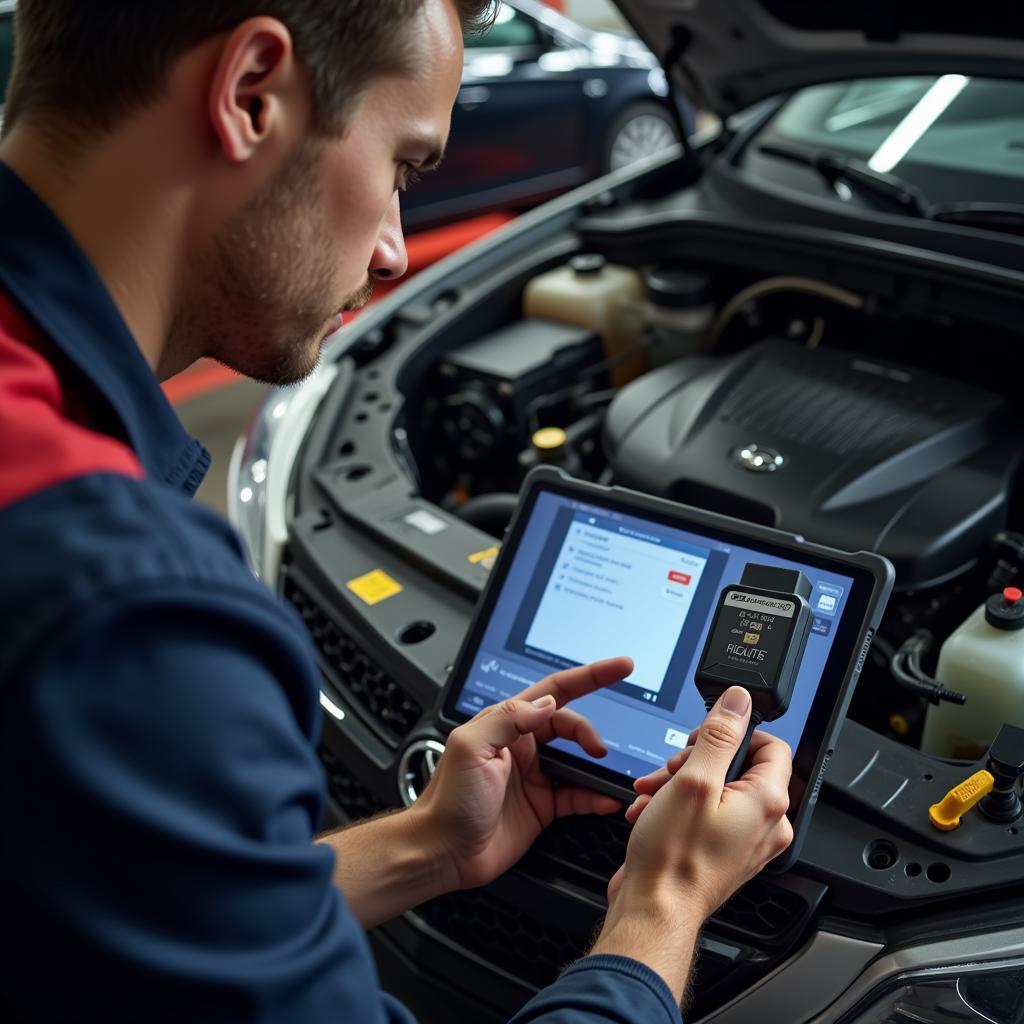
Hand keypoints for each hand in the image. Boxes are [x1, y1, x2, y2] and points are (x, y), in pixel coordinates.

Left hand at [413, 657, 632, 891]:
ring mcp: (535, 776)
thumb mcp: (471, 747)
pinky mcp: (543, 806)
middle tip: (599, 750)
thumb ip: (508, 718)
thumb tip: (547, 704)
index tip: (620, 667)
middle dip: (589, 732)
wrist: (443, 852)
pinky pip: (578, 795)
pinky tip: (606, 799)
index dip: (589, 677)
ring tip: (609, 773)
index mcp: (505, 724)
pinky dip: (596, 796)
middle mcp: (523, 746)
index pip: (553, 691)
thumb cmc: (448, 799)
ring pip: (578, 760)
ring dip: (597, 765)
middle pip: (569, 725)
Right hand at [591, 686, 792, 1002]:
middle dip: (693, 761)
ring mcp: (745, 840)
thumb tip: (738, 701)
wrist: (653, 909)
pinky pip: (706, 813)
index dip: (734, 732)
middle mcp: (766, 823)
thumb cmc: (674, 858)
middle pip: (736, 765)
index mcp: (768, 802)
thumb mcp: (693, 780)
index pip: (770, 744)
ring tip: (652, 794)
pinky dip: (677, 807)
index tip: (704, 737)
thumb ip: (719, 735)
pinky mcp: (723, 851)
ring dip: (678, 783)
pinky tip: (652, 812)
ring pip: (716, 788)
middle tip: (670, 770)